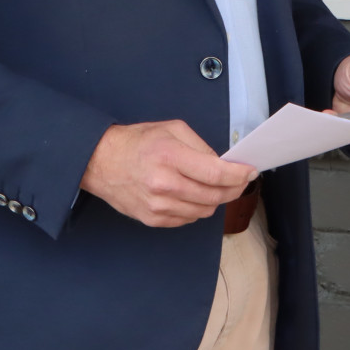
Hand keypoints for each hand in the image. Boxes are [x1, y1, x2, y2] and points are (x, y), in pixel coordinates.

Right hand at [81, 119, 257, 227]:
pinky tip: (192, 195)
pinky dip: (196, 208)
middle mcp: (164, 184)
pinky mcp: (153, 219)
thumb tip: (224, 165)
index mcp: (170, 157)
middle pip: (214, 196)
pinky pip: (188, 219)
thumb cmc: (137, 142)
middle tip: (240, 181)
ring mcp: (157, 205)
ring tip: (215, 187)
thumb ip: (201, 147)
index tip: (249, 172)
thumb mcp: (172, 129)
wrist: (100, 162)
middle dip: (234, 189)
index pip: (215, 173)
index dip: (238, 175)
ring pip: (204, 211)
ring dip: (216, 200)